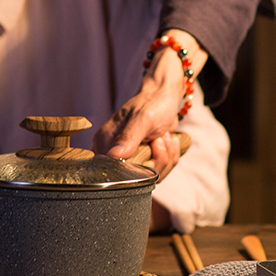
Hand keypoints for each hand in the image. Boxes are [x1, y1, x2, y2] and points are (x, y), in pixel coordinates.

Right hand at [93, 47, 181, 179]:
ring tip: (164, 136)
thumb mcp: (142, 119)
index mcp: (105, 142)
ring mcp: (130, 158)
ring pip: (150, 176)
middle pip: (135, 178)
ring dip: (166, 156)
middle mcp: (114, 153)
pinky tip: (167, 140)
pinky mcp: (144, 161)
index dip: (137, 168)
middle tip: (160, 139)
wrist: (164, 97)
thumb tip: (114, 156)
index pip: (114, 172)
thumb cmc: (151, 103)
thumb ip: (128, 137)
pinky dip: (170, 157)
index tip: (151, 147)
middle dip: (157, 160)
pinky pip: (159, 171)